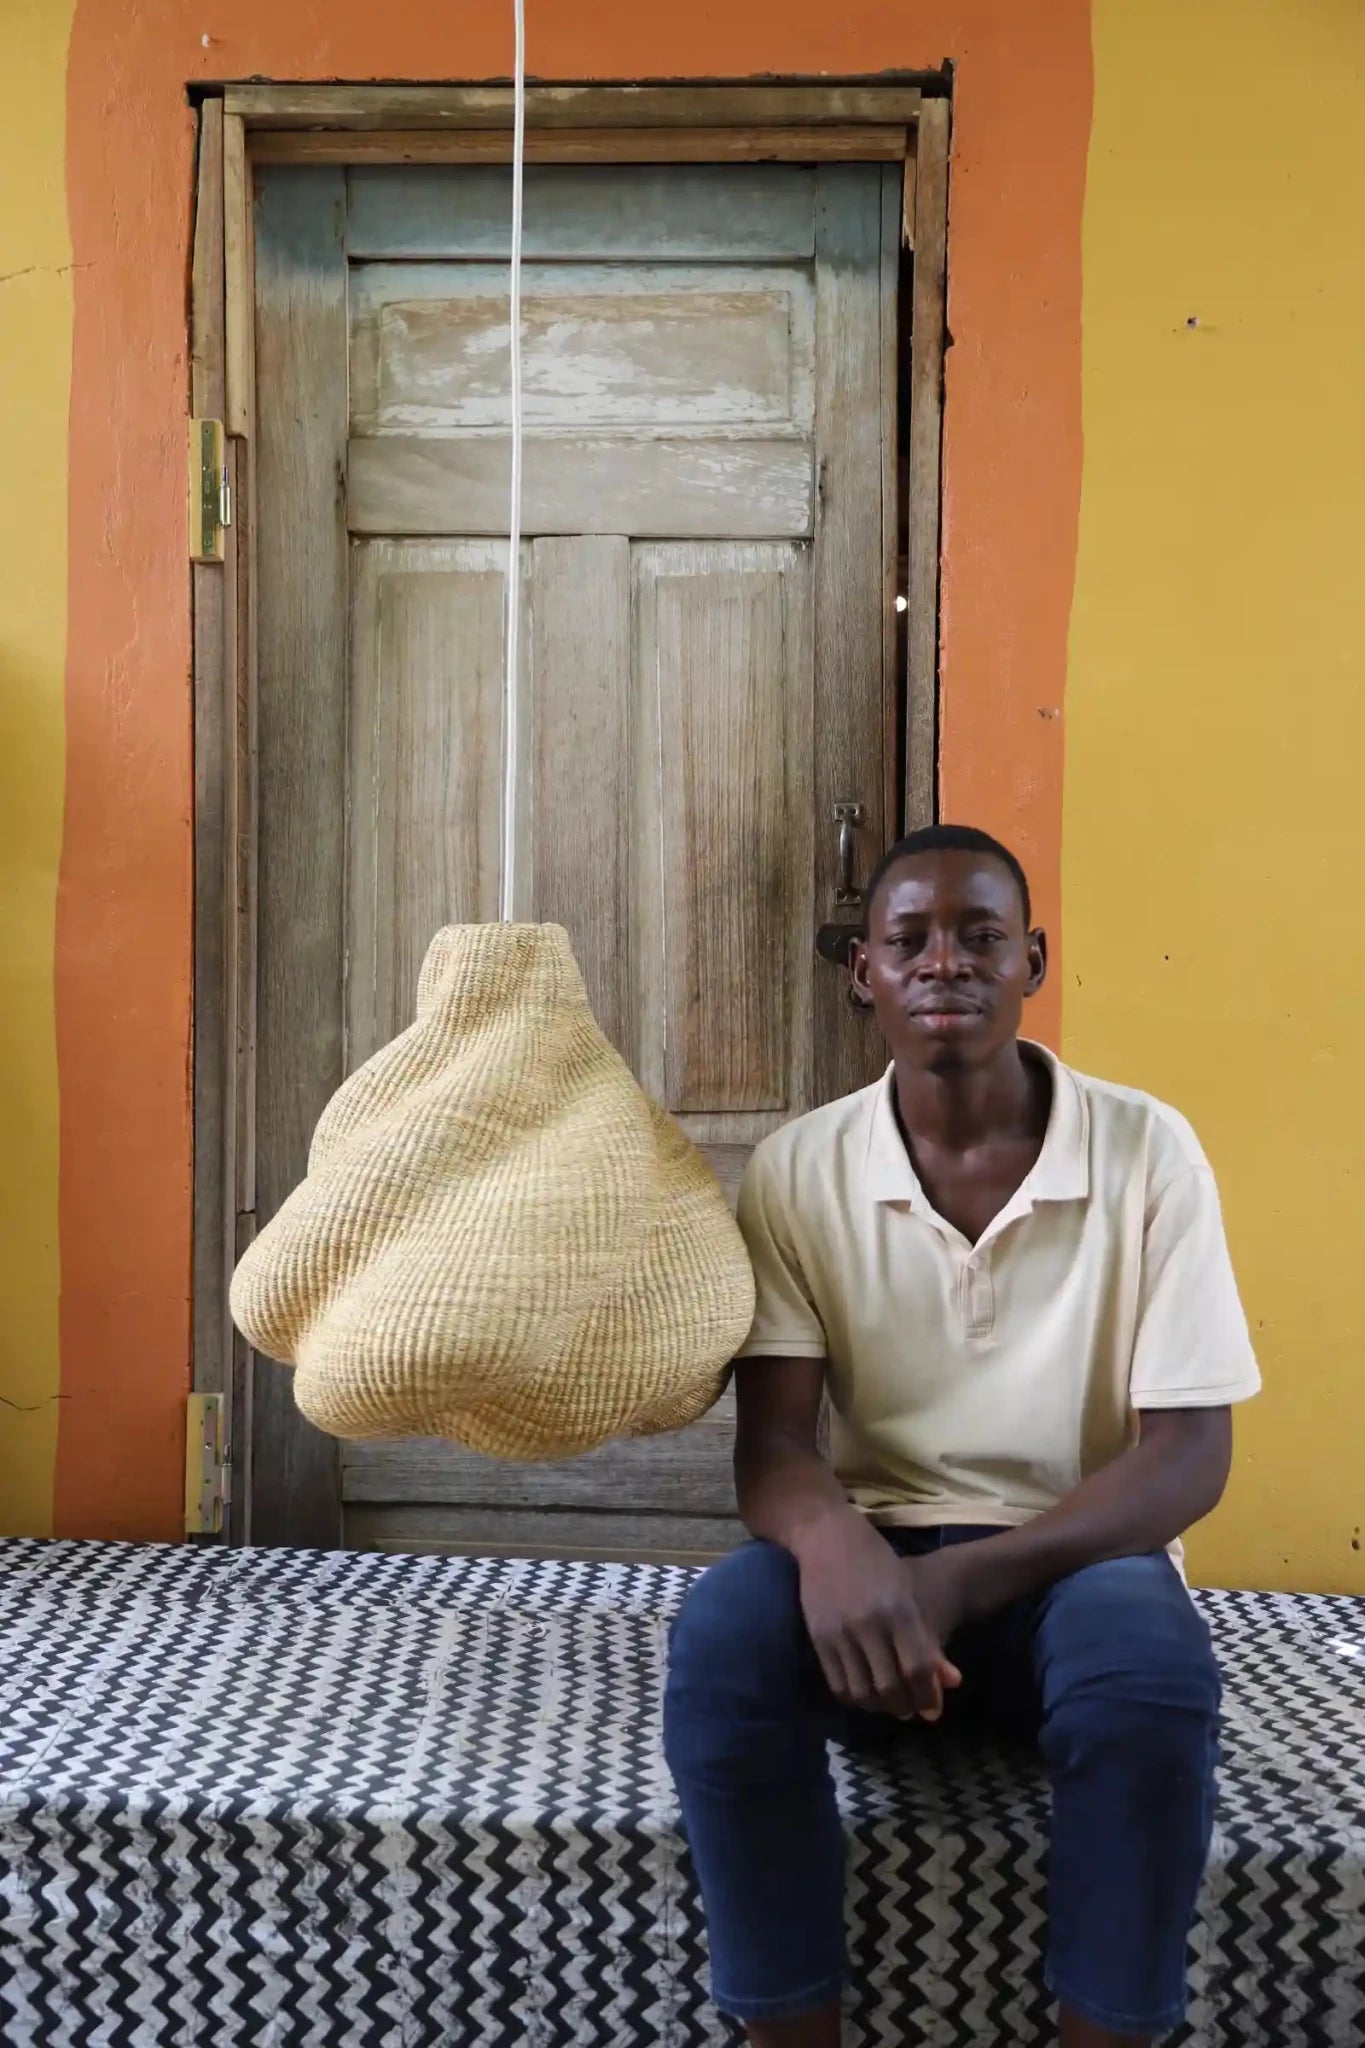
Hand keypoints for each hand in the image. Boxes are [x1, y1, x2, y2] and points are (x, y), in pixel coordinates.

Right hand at [794, 1513, 962, 1721]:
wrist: (827, 1536)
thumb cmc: (877, 1561)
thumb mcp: (908, 1594)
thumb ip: (930, 1640)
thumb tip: (953, 1682)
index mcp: (898, 1609)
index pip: (918, 1667)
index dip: (929, 1696)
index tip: (933, 1710)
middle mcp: (869, 1624)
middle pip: (891, 1687)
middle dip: (905, 1707)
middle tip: (911, 1709)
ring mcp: (840, 1632)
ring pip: (863, 1692)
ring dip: (879, 1707)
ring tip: (888, 1703)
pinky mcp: (818, 1638)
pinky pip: (838, 1685)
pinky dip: (854, 1698)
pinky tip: (865, 1692)